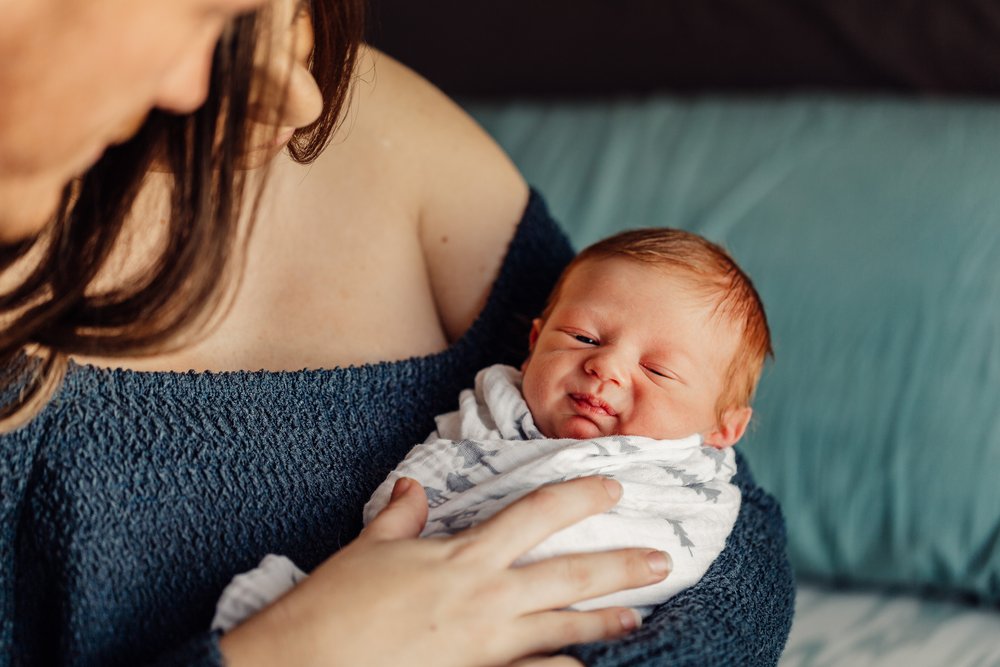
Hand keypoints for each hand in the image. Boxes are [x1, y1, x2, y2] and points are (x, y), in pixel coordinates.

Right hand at [220, 476, 669, 666]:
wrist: (308, 665)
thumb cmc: (335, 603)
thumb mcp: (367, 549)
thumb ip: (399, 517)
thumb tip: (412, 488)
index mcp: (463, 556)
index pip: (535, 514)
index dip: (578, 497)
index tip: (611, 488)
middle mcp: (486, 597)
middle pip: (568, 574)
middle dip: (620, 565)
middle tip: (662, 559)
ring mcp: (487, 646)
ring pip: (562, 629)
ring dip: (605, 623)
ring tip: (638, 618)